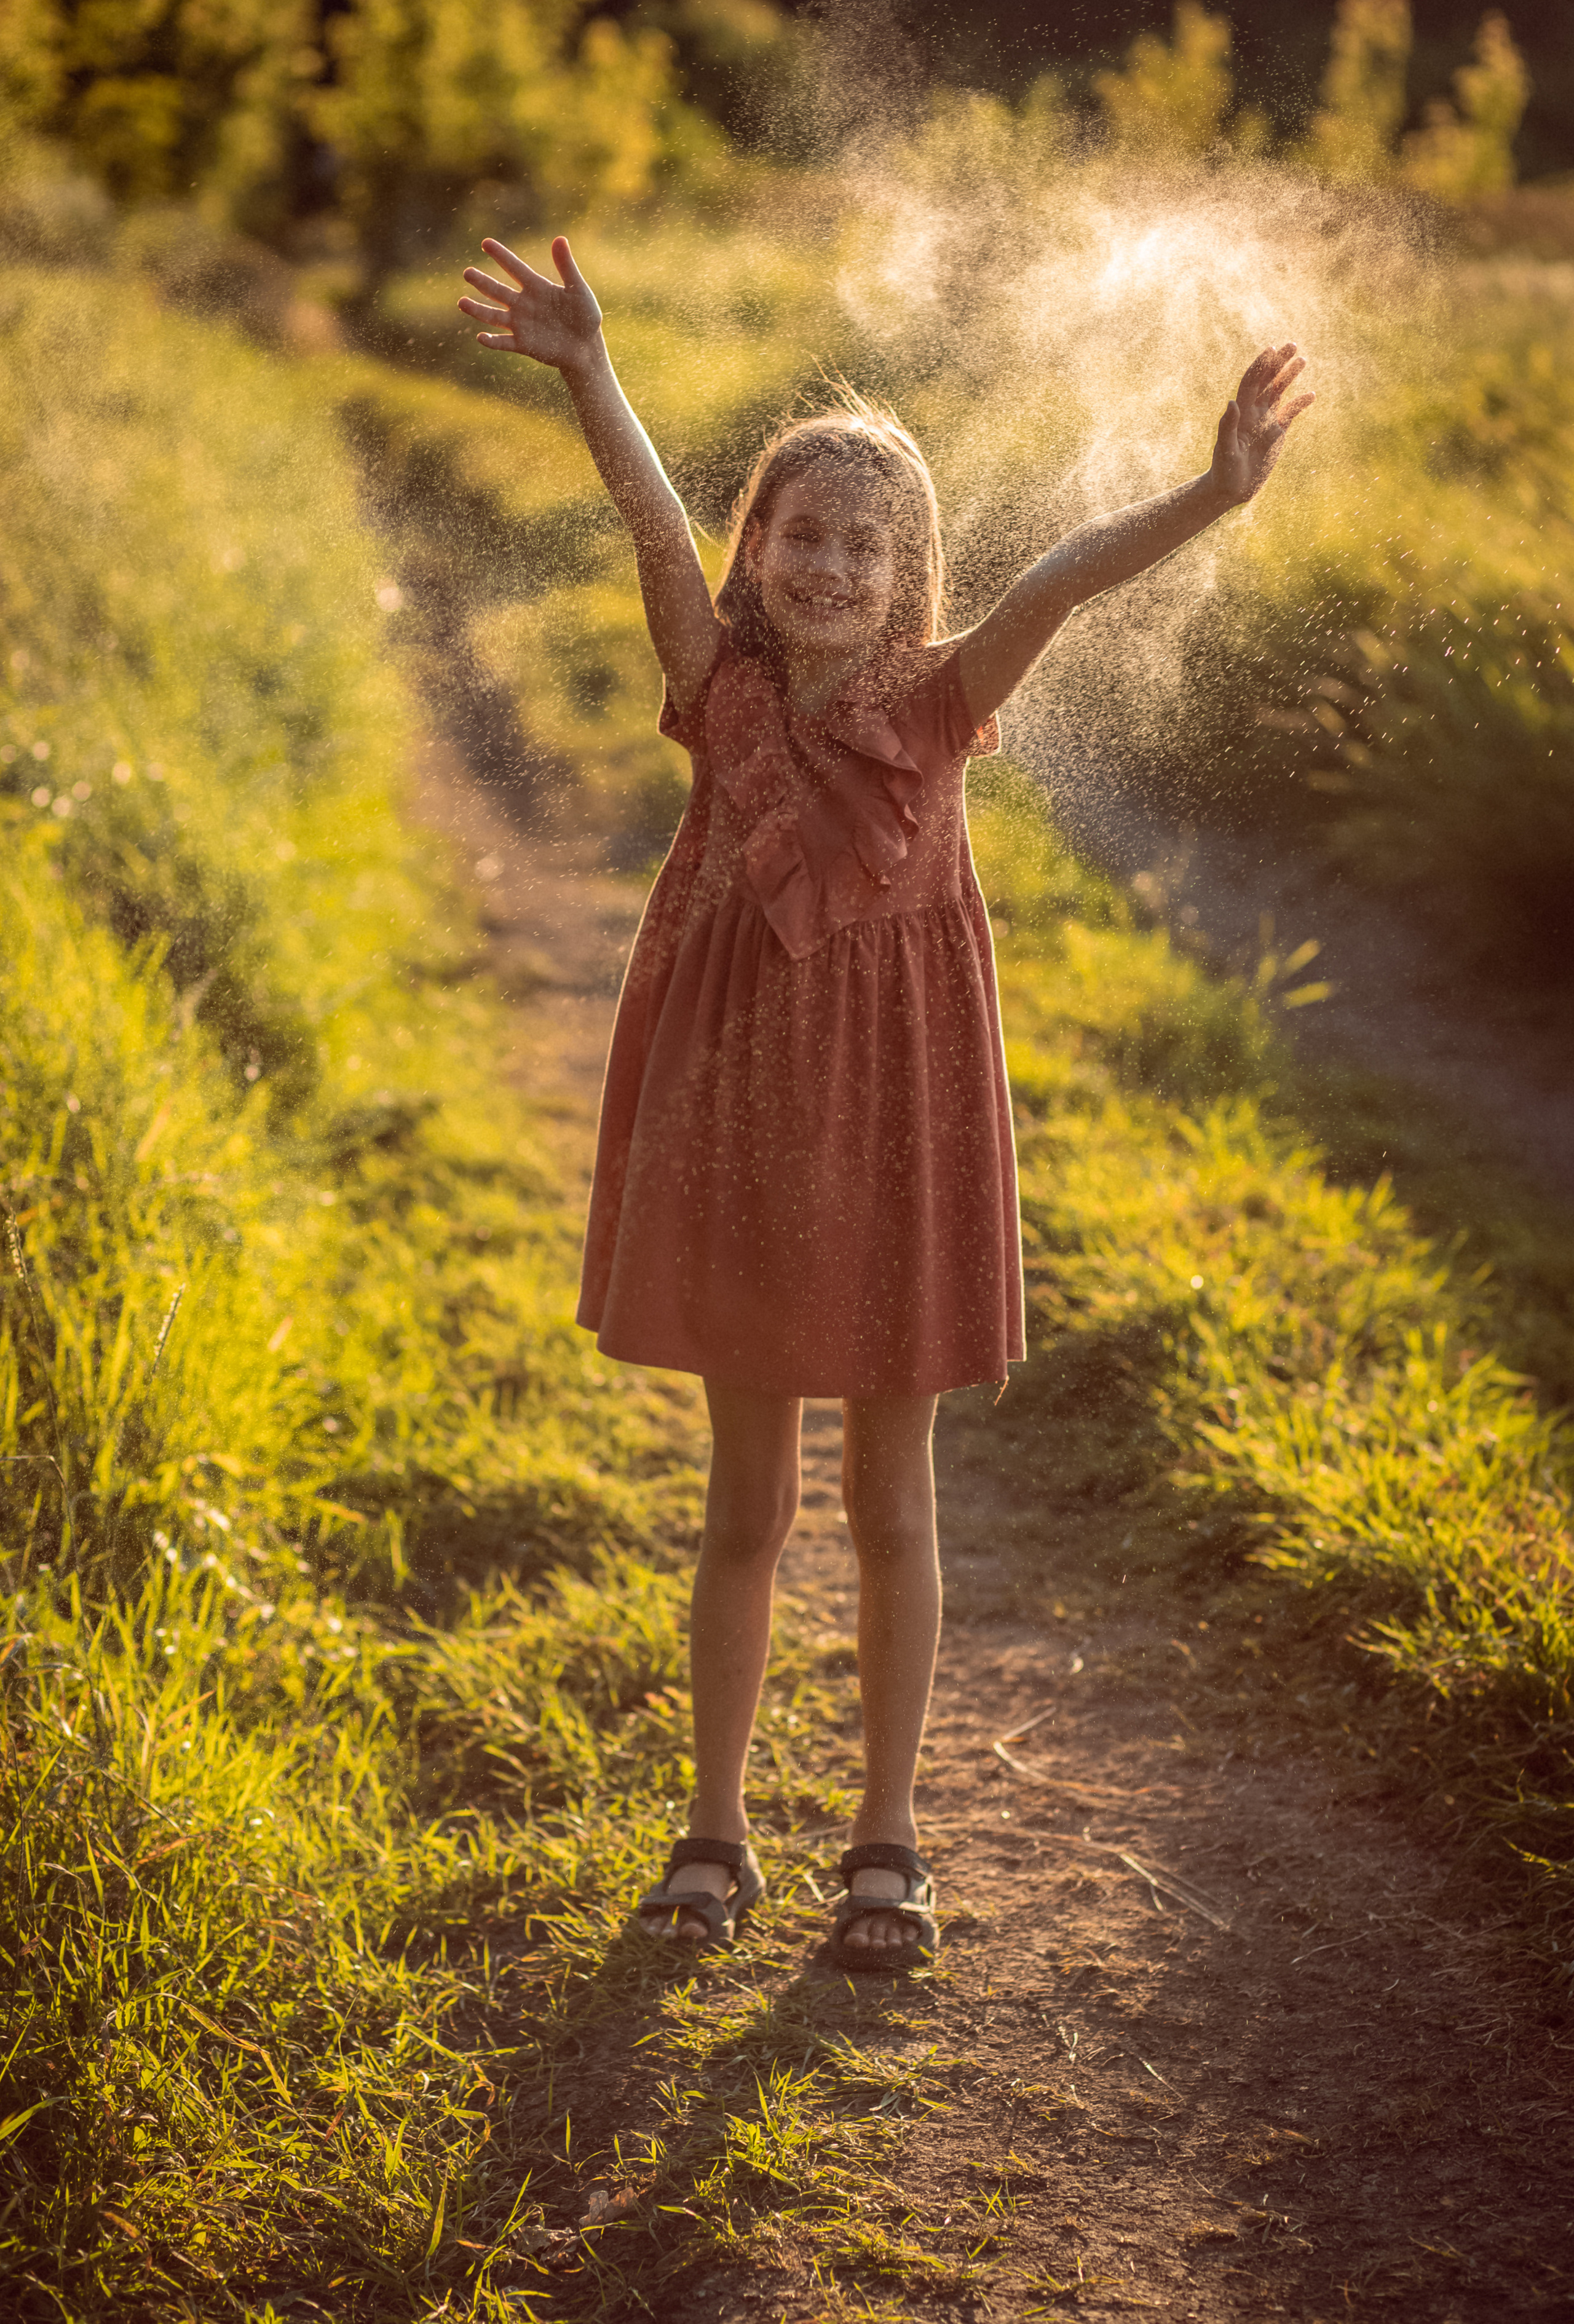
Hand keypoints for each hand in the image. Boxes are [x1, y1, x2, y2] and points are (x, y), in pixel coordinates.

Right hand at [458, 235, 603, 376]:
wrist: (586, 348)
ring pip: (494, 316)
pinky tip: (481, 338)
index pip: (514, 268)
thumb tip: (559, 239)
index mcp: (536, 287)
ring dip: (478, 310)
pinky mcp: (523, 344)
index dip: (501, 256)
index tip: (486, 243)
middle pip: (498, 291)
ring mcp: (521, 324)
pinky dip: (492, 341)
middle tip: (467, 273)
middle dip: (482, 282)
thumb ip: (566, 267)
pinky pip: (504, 342)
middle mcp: (523, 304)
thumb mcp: (578, 290)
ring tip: (461, 302)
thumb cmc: (585, 317)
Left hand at [1211, 343, 1313, 505]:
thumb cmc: (1224, 470)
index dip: (1261, 365)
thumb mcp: (1226, 449)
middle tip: (1293, 344)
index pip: (1252, 382)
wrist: (1232, 488)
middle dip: (1279, 362)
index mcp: (1241, 412)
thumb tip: (1232, 401)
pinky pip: (1290, 413)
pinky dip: (1300, 404)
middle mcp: (1254, 412)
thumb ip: (1228, 426)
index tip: (1272, 349)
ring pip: (1279, 392)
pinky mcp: (1277, 433)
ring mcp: (1267, 421)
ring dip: (1289, 376)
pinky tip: (1311, 395)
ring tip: (1302, 359)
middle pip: (1267, 381)